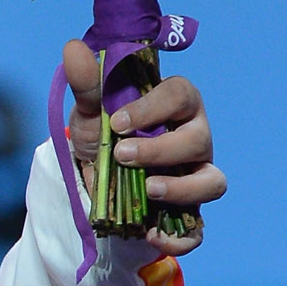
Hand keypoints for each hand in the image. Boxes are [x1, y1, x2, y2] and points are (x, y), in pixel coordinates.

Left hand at [64, 39, 224, 253]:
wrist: (96, 182)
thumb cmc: (105, 136)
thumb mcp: (91, 114)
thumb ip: (87, 85)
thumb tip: (73, 49)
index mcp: (176, 107)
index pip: (182, 94)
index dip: (154, 107)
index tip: (119, 122)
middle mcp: (194, 140)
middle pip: (199, 140)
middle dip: (162, 149)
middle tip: (123, 156)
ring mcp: (195, 177)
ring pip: (212, 182)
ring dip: (183, 188)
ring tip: (148, 190)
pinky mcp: (187, 214)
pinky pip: (197, 230)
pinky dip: (179, 237)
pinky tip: (149, 234)